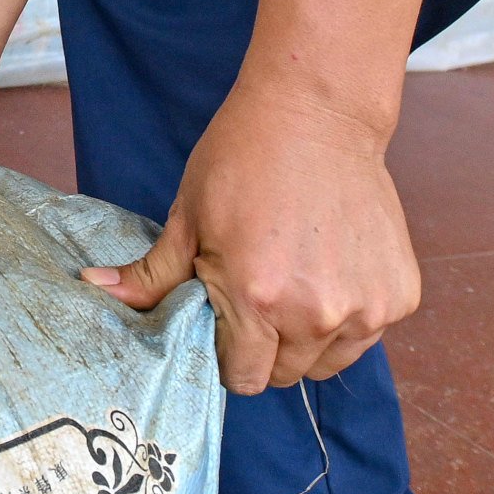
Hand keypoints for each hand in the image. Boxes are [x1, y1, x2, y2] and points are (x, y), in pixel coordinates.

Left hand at [86, 82, 416, 395]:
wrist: (316, 115)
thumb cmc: (241, 161)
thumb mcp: (187, 217)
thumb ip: (151, 274)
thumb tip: (93, 290)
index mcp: (257, 300)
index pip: (244, 379)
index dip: (229, 357)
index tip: (226, 325)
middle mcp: (317, 315)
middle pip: (285, 376)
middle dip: (266, 349)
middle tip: (258, 297)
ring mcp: (366, 307)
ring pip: (329, 362)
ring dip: (309, 339)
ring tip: (295, 281)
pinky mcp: (400, 294)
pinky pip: (367, 334)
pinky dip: (350, 315)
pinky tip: (331, 267)